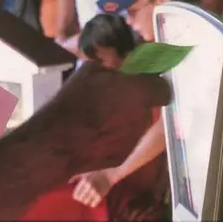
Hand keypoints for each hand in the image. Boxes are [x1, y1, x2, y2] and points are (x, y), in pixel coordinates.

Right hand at [26, 62, 168, 177]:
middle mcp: (142, 116)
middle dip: (134, 101)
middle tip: (114, 98)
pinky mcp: (124, 157)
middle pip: (146, 106)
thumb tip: (122, 64)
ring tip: (101, 118)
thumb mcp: (90, 70)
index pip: (164, 89)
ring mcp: (134, 139)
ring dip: (124, 118)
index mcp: (138, 92)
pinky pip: (124, 141)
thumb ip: (113, 67)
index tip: (141, 82)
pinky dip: (115, 137)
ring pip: (135, 124)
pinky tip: (96, 135)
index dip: (154, 85)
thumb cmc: (74, 100)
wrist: (59, 141)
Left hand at [70, 168, 116, 206]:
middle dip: (81, 199)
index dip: (76, 196)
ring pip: (86, 202)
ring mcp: (95, 191)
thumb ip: (76, 177)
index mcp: (84, 181)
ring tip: (88, 199)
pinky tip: (93, 201)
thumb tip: (68, 183)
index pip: (76, 194)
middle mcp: (89, 186)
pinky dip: (92, 204)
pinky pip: (93, 205)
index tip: (77, 196)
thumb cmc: (96, 174)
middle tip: (83, 198)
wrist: (109, 175)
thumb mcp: (85, 173)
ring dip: (86, 201)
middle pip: (80, 199)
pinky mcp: (100, 196)